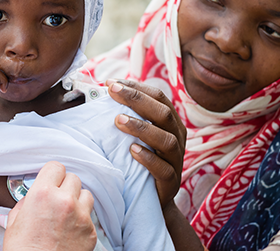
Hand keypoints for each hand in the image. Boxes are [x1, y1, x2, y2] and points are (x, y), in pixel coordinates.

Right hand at [3, 161, 96, 250]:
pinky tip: (70, 230)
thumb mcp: (14, 222)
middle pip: (73, 178)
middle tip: (57, 198)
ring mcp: (81, 216)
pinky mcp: (91, 232)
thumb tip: (33, 197)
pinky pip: (90, 216)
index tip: (50, 180)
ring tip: (66, 212)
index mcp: (43, 194)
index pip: (55, 167)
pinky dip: (82, 220)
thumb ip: (27, 202)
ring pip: (86, 194)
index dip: (52, 174)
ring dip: (77, 200)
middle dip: (65, 186)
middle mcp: (65, 201)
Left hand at [106, 79, 186, 208]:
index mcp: (170, 122)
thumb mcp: (135, 134)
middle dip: (137, 99)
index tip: (112, 82)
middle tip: (113, 91)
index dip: (137, 87)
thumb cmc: (139, 159)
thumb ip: (126, 115)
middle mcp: (177, 137)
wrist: (152, 197)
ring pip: (167, 140)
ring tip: (118, 121)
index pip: (158, 97)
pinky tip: (132, 151)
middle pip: (163, 113)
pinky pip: (163, 169)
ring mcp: (176, 159)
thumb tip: (102, 92)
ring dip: (141, 128)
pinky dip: (148, 158)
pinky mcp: (171, 181)